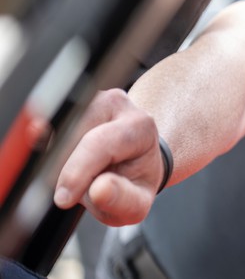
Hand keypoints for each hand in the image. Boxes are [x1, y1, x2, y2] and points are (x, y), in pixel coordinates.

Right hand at [54, 88, 164, 225]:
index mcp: (140, 126)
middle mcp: (117, 104)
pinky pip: (47, 126)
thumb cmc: (134, 180)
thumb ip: (122, 200)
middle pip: (70, 136)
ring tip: (78, 173)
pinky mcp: (71, 103)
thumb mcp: (137, 202)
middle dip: (64, 168)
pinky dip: (47, 149)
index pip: (99, 144)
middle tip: (76, 188)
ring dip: (56, 160)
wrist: (134, 159)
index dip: (77, 172)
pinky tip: (62, 161)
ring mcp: (92, 99)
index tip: (64, 199)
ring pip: (56, 132)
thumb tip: (99, 191)